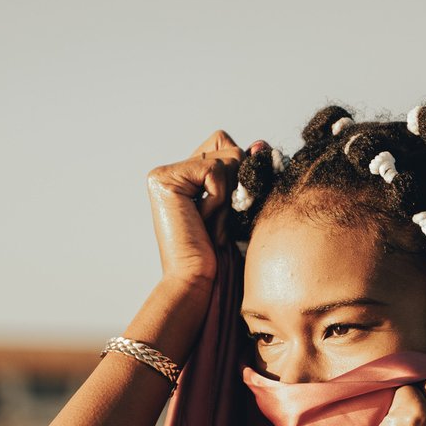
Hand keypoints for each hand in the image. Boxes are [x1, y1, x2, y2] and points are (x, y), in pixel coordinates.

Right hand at [146, 129, 247, 287]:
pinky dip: (219, 199)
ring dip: (229, 196)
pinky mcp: (163, 179)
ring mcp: (164, 174)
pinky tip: (202, 221)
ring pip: (227, 157)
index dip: (240, 176)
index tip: (229, 210)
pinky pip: (215, 171)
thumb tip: (261, 143)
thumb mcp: (241, 206)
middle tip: (217, 221)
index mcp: (186, 177)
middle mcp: (172, 172)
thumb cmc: (221, 255)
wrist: (199, 283)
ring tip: (210, 223)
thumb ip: (249, 172)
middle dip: (236, 187)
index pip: (227, 147)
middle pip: (229, 148)